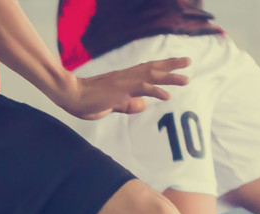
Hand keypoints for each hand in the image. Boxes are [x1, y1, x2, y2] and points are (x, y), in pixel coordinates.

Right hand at [58, 58, 190, 119]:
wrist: (71, 95)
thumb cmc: (87, 101)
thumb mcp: (111, 105)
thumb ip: (127, 104)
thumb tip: (143, 104)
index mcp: (124, 78)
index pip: (147, 69)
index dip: (162, 67)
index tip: (177, 66)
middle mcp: (126, 77)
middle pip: (153, 68)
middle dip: (172, 65)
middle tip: (188, 62)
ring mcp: (124, 83)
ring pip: (152, 76)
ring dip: (170, 77)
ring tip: (186, 79)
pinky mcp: (121, 91)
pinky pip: (142, 89)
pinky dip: (156, 91)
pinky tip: (168, 95)